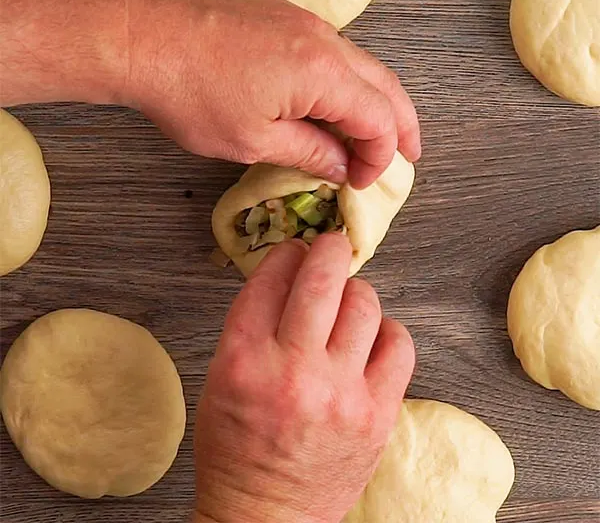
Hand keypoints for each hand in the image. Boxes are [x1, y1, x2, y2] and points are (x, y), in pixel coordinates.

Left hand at [127, 0, 420, 187]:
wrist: (140, 36)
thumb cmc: (190, 92)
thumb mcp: (253, 140)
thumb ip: (308, 152)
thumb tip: (339, 164)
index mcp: (323, 72)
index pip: (378, 118)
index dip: (379, 156)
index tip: (360, 182)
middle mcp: (323, 40)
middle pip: (384, 85)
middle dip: (401, 124)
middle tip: (409, 153)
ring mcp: (303, 23)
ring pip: (361, 65)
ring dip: (375, 101)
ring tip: (378, 133)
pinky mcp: (282, 18)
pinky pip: (332, 53)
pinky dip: (346, 83)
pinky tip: (336, 103)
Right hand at [193, 234, 414, 522]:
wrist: (266, 518)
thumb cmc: (236, 449)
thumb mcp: (219, 379)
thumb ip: (251, 324)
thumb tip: (288, 275)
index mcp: (242, 360)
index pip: (270, 279)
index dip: (284, 254)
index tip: (292, 250)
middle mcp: (293, 371)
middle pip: (322, 280)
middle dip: (328, 249)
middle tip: (330, 245)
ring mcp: (341, 393)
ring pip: (364, 303)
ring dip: (355, 292)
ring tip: (346, 302)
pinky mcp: (377, 414)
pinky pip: (398, 343)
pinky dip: (386, 330)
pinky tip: (370, 338)